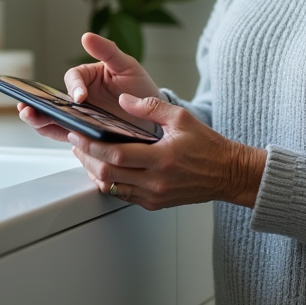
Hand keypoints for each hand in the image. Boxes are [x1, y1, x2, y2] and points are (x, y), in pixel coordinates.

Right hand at [18, 32, 161, 143]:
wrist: (154, 119)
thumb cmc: (140, 89)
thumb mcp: (127, 65)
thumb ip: (107, 50)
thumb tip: (86, 36)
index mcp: (88, 77)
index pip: (73, 78)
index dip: (74, 86)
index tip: (80, 98)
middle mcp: (81, 98)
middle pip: (55, 99)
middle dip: (40, 103)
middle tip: (29, 107)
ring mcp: (81, 116)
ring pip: (55, 117)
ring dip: (40, 118)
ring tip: (31, 117)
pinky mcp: (84, 134)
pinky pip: (65, 133)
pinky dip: (55, 133)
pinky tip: (47, 131)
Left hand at [67, 92, 267, 210]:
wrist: (229, 174)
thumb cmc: (208, 146)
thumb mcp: (181, 118)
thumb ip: (150, 107)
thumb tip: (124, 100)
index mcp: (162, 158)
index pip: (117, 155)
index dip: (93, 145)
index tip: (79, 134)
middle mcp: (156, 182)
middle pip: (108, 175)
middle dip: (87, 158)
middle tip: (76, 143)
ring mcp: (154, 196)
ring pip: (112, 188)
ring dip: (95, 172)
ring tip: (87, 154)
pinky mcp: (155, 203)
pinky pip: (124, 195)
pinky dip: (110, 182)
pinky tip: (106, 169)